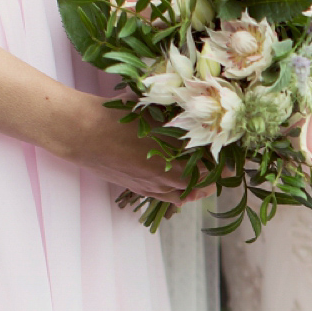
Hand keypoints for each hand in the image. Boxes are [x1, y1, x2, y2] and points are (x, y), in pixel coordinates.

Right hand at [59, 93, 212, 204]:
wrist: (79, 131)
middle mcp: (163, 180)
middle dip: (212, 178)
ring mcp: (148, 187)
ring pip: (181, 196)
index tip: (232, 158)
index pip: (210, 170)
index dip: (224, 165)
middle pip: (199, 187)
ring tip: (203, 178)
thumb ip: (178, 120)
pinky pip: (164, 197)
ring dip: (195, 188)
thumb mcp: (152, 113)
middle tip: (221, 168)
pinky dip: (176, 192)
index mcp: (172, 162)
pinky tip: (179, 186)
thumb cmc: (116, 116)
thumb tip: (199, 116)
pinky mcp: (135, 188)